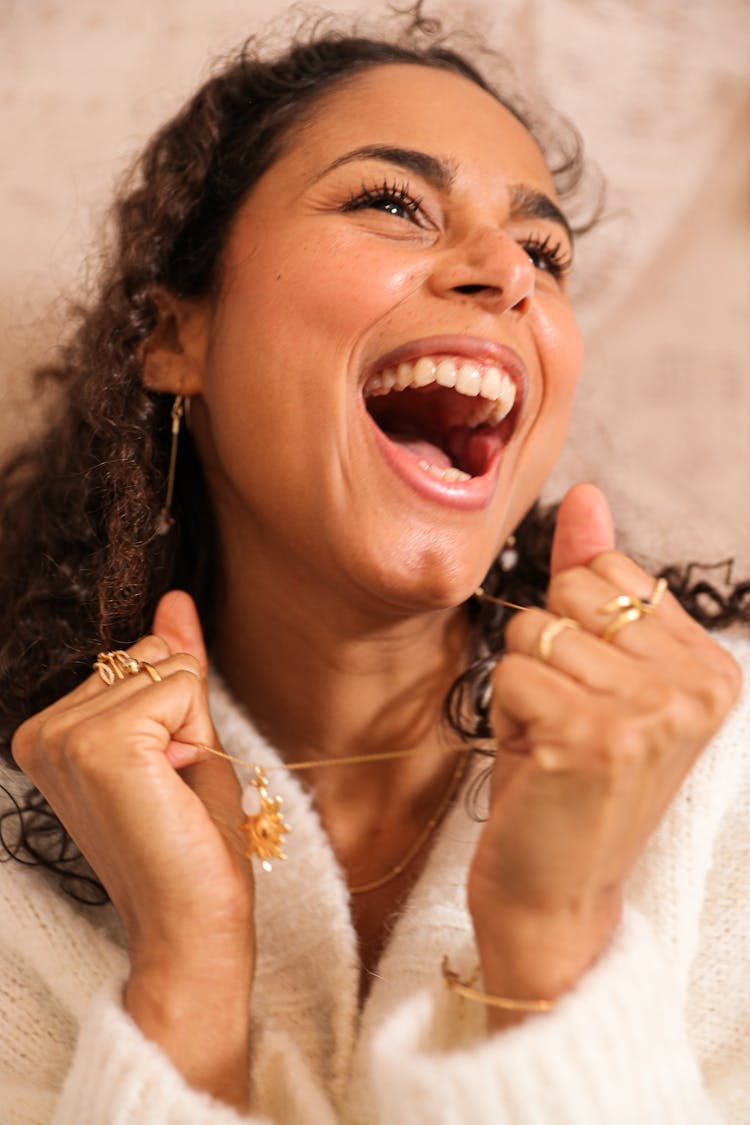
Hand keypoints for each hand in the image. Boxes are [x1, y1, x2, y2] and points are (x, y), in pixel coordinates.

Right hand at [12, 591, 253, 1104]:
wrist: (192, 921)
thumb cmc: (191, 840)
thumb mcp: (185, 735)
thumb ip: (173, 665)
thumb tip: (175, 597)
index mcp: (49, 731)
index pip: (136, 657)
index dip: (173, 713)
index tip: (158, 776)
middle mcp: (42, 731)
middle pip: (150, 654)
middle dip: (182, 713)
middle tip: (168, 784)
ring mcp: (65, 737)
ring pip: (167, 667)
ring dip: (191, 727)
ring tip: (169, 789)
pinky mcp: (99, 747)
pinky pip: (181, 685)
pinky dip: (196, 733)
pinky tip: (171, 787)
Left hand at [468, 485, 741, 1019]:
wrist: (556, 894)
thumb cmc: (570, 778)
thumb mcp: (597, 673)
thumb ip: (595, 579)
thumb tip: (586, 493)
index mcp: (711, 665)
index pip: (608, 573)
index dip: (574, 628)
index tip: (591, 696)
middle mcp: (696, 687)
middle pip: (570, 595)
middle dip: (545, 653)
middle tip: (564, 723)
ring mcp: (650, 714)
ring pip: (533, 631)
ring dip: (522, 687)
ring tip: (549, 745)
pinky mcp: (593, 739)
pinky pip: (509, 673)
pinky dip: (503, 715)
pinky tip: (532, 762)